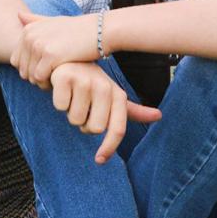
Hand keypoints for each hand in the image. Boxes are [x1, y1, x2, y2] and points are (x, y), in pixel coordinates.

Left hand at [12, 10, 99, 84]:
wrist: (101, 31)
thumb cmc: (78, 29)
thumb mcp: (54, 20)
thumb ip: (36, 20)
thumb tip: (18, 15)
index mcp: (28, 30)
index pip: (16, 60)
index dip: (30, 69)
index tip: (47, 70)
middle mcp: (30, 36)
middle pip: (22, 70)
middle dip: (35, 77)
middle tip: (54, 77)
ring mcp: (39, 45)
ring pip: (29, 76)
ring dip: (42, 82)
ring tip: (57, 77)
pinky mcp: (50, 55)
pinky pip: (40, 78)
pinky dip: (49, 83)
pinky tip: (61, 79)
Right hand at [45, 62, 161, 163]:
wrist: (68, 57)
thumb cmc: (92, 82)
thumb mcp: (112, 94)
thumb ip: (133, 110)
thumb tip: (158, 116)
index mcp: (117, 94)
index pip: (117, 129)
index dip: (109, 148)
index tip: (99, 160)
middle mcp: (103, 87)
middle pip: (92, 129)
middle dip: (83, 124)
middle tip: (82, 107)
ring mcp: (84, 81)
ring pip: (74, 119)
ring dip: (70, 112)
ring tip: (72, 96)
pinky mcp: (65, 77)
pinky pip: (60, 106)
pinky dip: (58, 101)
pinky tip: (61, 89)